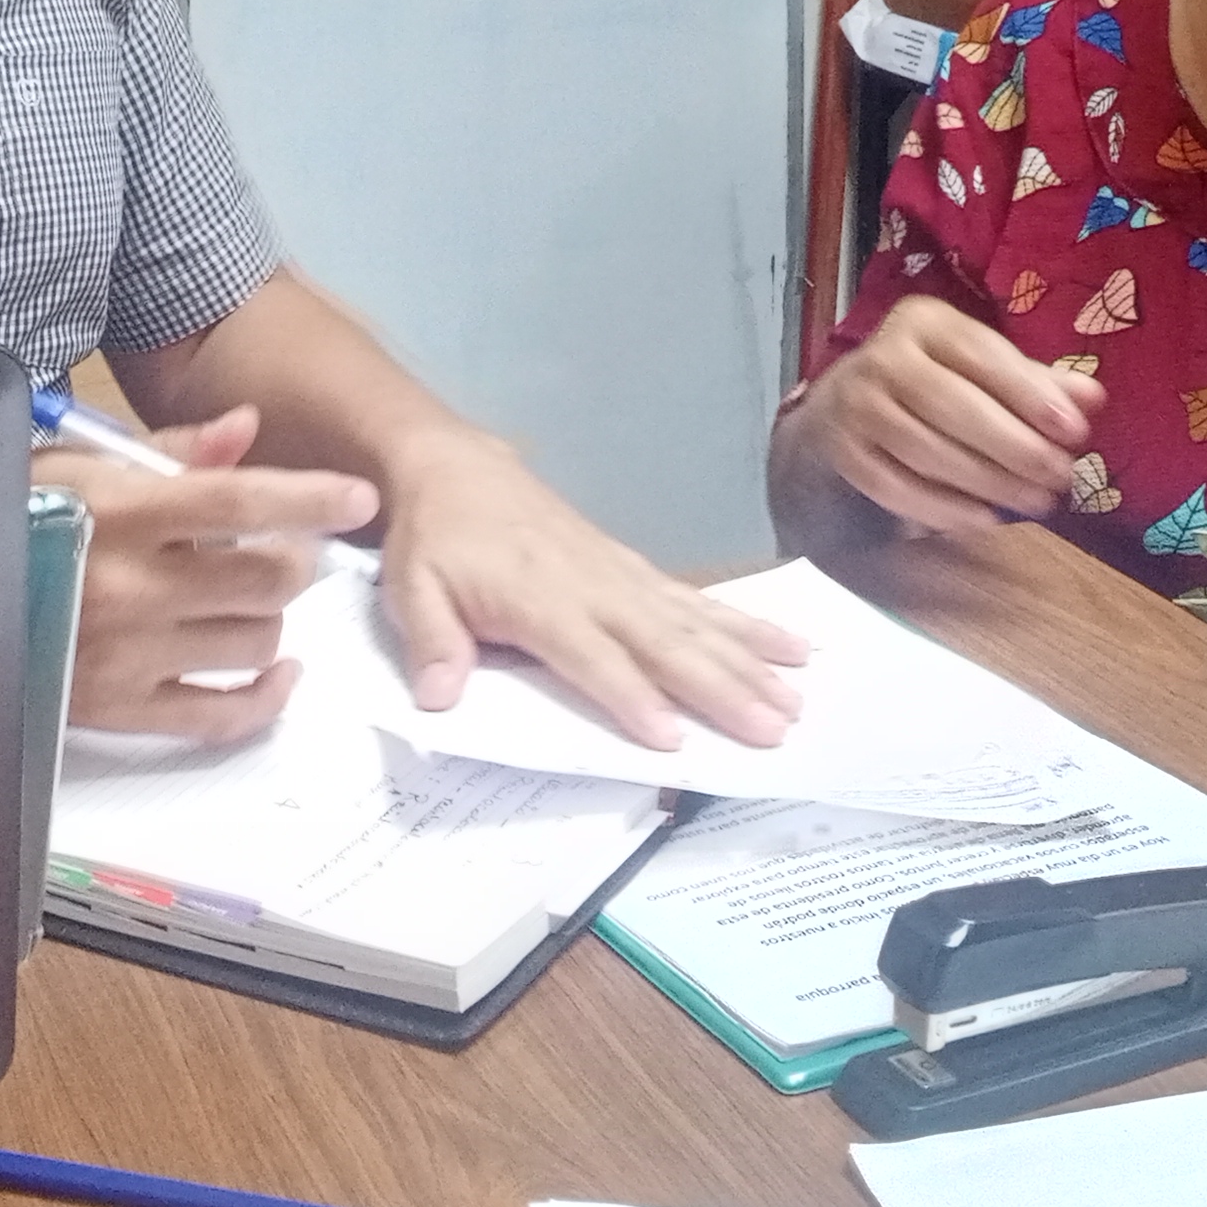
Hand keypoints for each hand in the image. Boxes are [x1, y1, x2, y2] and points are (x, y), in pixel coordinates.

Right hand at [38, 406, 376, 741]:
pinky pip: (219, 715)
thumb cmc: (16, 514)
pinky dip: (265, 698)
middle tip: (288, 553)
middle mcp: (130, 585)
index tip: (359, 498)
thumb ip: (171, 450)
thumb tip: (247, 429)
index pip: (238, 501)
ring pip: (254, 643)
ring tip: (252, 602)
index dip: (308, 498)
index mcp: (121, 512)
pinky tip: (279, 674)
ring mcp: (126, 654)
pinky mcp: (117, 709)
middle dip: (294, 562)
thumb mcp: (81, 463)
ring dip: (272, 620)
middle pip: (265, 579)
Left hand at [376, 430, 808, 752]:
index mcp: (538, 598)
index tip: (671, 739)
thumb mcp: (410, 589)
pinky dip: (746, 624)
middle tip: (773, 728)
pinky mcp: (635, 567)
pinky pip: (699, 599)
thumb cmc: (433, 538)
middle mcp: (593, 585)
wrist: (454, 467)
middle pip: (665, 643)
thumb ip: (432, 643)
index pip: (591, 655)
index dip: (629, 696)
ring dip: (749, 662)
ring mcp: (622, 574)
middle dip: (720, 688)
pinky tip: (789, 643)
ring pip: (696, 622)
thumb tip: (441, 699)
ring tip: (796, 698)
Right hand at [786, 297, 1102, 536]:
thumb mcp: (981, 368)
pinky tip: (985, 519)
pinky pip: (896, 487)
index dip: (1030, 394)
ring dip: (988, 483)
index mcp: (924, 322)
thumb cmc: (934, 382)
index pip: (982, 355)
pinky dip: (943, 508)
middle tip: (1060, 478)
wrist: (845, 407)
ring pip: (927, 451)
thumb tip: (1093, 399)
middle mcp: (883, 356)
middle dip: (1014, 447)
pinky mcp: (844, 452)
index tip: (1074, 432)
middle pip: (953, 405)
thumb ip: (1036, 383)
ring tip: (1035, 503)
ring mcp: (857, 405)